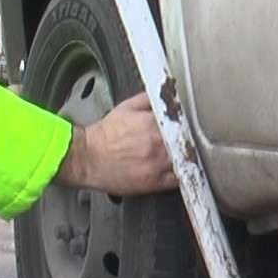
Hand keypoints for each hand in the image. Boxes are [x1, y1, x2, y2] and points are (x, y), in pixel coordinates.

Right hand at [54, 93, 177, 196]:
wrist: (87, 158)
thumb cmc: (105, 135)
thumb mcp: (126, 108)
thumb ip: (148, 99)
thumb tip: (166, 95)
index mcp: (153, 123)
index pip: (183, 121)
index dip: (187, 124)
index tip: (188, 126)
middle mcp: (158, 144)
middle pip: (188, 142)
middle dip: (190, 141)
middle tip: (189, 141)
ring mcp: (157, 164)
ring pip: (186, 160)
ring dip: (187, 157)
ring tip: (184, 155)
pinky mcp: (154, 182)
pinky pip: (178, 180)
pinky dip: (182, 174)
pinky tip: (179, 170)